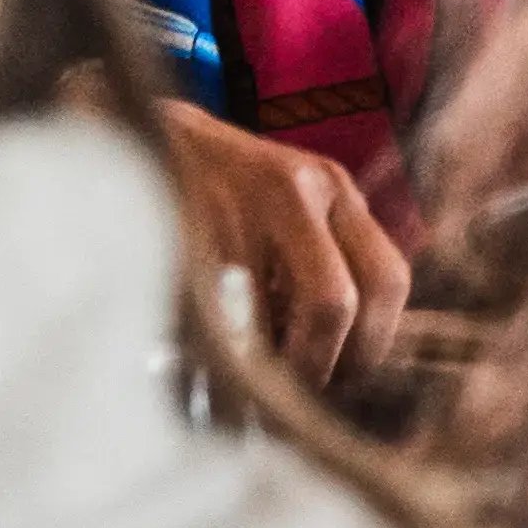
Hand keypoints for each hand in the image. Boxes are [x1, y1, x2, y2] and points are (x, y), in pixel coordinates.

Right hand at [157, 98, 407, 385]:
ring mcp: (231, 209)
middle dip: (315, 366)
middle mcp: (295, 190)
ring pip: (261, 319)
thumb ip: (327, 259)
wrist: (140, 131)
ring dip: (253, 369)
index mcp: (333, 189)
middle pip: (333, 302)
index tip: (343, 380)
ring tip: (240, 390)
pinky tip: (198, 364)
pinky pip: (201, 314)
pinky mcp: (174, 232)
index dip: (370, 346)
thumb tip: (345, 361)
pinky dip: (205, 352)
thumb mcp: (293, 202)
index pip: (386, 279)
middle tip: (293, 396)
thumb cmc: (226, 187)